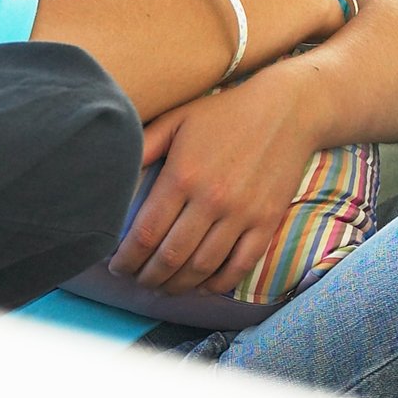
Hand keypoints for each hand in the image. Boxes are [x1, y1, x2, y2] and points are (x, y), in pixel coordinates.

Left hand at [115, 68, 327, 296]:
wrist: (287, 110)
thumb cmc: (224, 114)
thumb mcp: (176, 120)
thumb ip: (143, 147)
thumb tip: (110, 173)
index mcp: (182, 176)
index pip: (145, 233)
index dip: (126, 258)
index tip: (116, 266)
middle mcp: (211, 200)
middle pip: (171, 257)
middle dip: (147, 277)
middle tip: (136, 280)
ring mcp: (242, 214)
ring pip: (202, 267)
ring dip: (177, 285)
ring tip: (161, 287)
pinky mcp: (267, 222)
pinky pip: (240, 265)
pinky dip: (217, 283)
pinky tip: (200, 286)